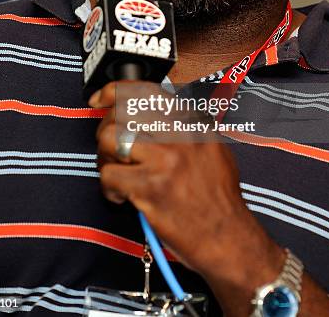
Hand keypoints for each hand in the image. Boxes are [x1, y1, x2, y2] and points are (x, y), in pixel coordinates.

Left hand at [91, 81, 284, 314]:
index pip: (145, 91)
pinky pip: (109, 175)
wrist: (228, 237)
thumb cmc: (218, 198)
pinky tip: (121, 197)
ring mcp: (165, 159)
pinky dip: (108, 188)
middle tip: (110, 150)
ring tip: (115, 173)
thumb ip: (185, 127)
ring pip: (110, 138)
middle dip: (106, 129)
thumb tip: (149, 114)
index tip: (100, 100)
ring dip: (104, 157)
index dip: (114, 92)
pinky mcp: (151, 187)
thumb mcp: (213, 148)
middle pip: (122, 112)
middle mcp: (180, 134)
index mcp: (193, 122)